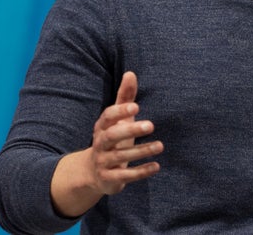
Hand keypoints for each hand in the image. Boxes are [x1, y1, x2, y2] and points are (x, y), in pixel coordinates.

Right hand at [87, 71, 162, 194]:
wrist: (92, 173)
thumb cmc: (112, 139)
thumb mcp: (117, 119)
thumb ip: (124, 98)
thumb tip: (131, 73)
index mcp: (102, 127)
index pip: (107, 117)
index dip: (120, 111)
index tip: (136, 106)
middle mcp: (100, 144)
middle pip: (111, 136)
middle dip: (130, 130)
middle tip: (151, 125)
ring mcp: (103, 162)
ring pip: (120, 157)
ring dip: (141, 151)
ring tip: (160, 146)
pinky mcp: (109, 179)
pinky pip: (124, 176)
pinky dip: (140, 172)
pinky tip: (156, 166)